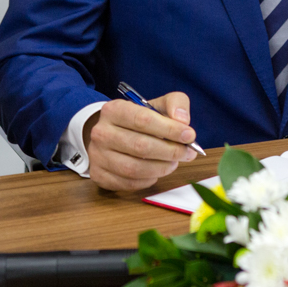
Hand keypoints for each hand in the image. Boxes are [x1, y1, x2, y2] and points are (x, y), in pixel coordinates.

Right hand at [84, 91, 199, 191]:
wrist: (109, 135)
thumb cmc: (136, 121)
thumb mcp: (155, 105)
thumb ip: (174, 104)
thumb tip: (183, 120)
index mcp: (114, 110)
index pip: (143, 119)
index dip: (170, 129)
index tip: (189, 135)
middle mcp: (101, 132)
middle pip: (141, 146)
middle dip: (171, 151)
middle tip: (188, 153)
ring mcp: (97, 156)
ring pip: (135, 168)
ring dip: (161, 168)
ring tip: (174, 162)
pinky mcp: (99, 175)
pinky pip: (129, 183)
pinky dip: (148, 180)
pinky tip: (156, 171)